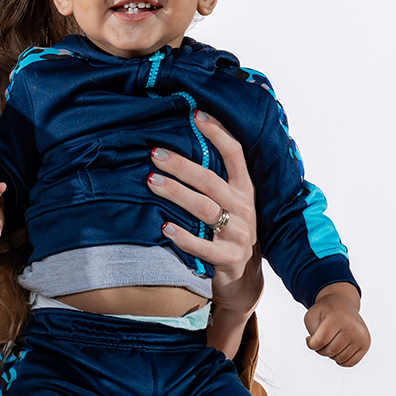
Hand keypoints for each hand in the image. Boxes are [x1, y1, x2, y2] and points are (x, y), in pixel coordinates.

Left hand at [148, 113, 262, 353]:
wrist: (244, 281)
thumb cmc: (229, 233)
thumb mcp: (230, 204)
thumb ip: (213, 180)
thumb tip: (176, 148)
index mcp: (244, 190)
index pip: (235, 154)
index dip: (217, 133)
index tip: (195, 114)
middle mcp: (243, 208)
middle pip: (211, 181)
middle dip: (182, 165)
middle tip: (155, 154)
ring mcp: (237, 235)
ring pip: (205, 209)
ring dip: (176, 193)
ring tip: (151, 182)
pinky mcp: (228, 259)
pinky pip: (203, 246)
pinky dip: (183, 236)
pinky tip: (164, 227)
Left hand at [304, 283, 369, 366]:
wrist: (343, 305)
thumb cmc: (326, 312)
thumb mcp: (311, 316)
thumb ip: (312, 333)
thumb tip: (319, 347)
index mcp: (336, 318)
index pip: (320, 341)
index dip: (311, 344)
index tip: (309, 338)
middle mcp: (352, 327)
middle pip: (329, 351)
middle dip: (320, 349)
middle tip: (322, 338)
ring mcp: (360, 336)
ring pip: (339, 359)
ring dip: (331, 354)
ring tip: (331, 341)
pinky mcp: (366, 344)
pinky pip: (350, 363)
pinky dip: (341, 360)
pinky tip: (339, 349)